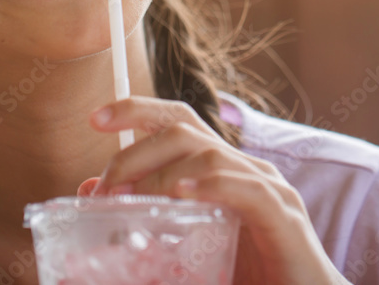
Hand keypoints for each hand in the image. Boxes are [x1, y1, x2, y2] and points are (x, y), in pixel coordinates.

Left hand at [83, 96, 348, 284]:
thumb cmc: (245, 274)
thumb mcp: (184, 243)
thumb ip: (143, 216)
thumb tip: (93, 191)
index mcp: (220, 170)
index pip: (178, 119)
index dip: (138, 110)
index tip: (96, 119)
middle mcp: (244, 168)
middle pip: (184, 130)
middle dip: (136, 151)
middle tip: (107, 187)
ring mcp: (269, 189)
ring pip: (211, 155)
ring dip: (163, 174)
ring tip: (134, 202)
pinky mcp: (286, 218)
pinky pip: (250, 191)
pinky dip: (213, 187)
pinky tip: (183, 196)